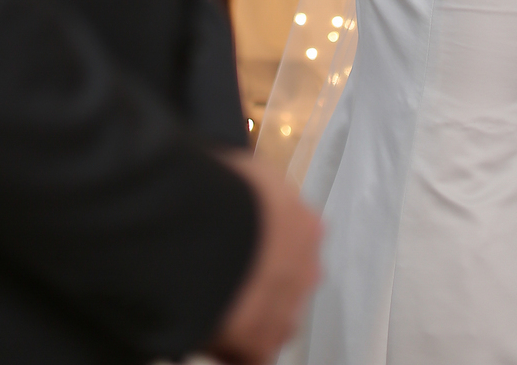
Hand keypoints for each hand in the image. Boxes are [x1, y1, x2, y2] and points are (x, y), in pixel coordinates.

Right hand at [205, 149, 321, 363]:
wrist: (212, 230)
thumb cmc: (229, 188)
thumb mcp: (248, 169)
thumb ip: (255, 189)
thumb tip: (240, 188)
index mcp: (308, 227)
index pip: (297, 239)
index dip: (268, 241)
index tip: (243, 239)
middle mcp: (308, 272)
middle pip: (289, 282)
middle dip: (264, 280)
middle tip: (227, 272)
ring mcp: (288, 313)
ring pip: (272, 318)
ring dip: (249, 313)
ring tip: (212, 301)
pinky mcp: (262, 346)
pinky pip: (247, 352)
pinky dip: (230, 346)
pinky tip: (208, 329)